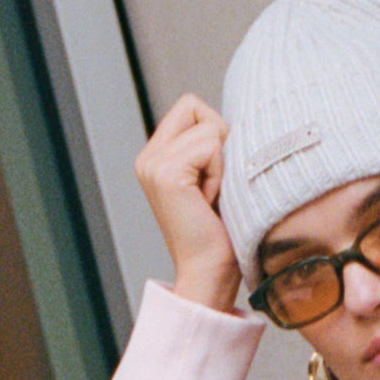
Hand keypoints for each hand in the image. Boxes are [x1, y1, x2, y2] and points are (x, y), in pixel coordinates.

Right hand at [134, 94, 241, 311]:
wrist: (209, 272)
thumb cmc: (221, 231)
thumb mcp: (213, 179)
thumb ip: (209, 147)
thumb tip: (232, 120)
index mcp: (154, 157)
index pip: (191, 106)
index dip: (214, 133)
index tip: (213, 176)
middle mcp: (147, 157)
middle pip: (197, 108)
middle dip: (219, 141)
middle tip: (214, 186)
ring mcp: (153, 164)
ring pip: (209, 127)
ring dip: (222, 163)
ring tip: (212, 197)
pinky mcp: (167, 173)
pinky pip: (211, 146)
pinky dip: (220, 174)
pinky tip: (210, 201)